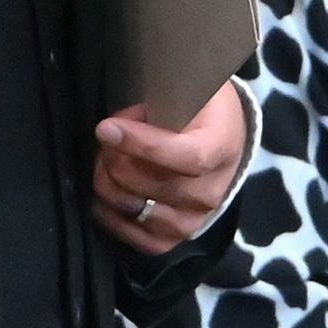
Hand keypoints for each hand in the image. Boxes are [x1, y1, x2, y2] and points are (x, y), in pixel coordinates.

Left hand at [94, 83, 247, 254]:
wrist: (220, 143)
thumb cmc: (198, 110)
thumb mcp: (188, 89)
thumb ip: (157, 102)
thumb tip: (116, 128)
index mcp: (221, 149)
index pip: (187, 158)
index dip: (143, 145)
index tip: (107, 128)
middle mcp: (211, 192)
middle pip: (151, 184)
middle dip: (113, 156)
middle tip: (107, 135)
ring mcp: (192, 220)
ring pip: (133, 208)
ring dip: (106, 182)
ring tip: (107, 159)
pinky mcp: (172, 238)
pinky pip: (133, 235)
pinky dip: (109, 212)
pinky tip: (106, 189)